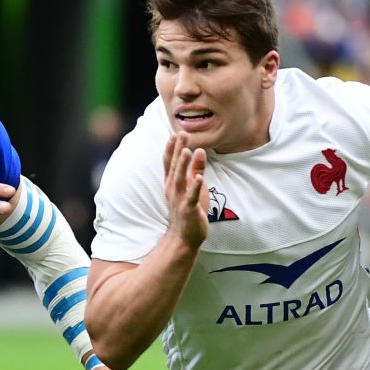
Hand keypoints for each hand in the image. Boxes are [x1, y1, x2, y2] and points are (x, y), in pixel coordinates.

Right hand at [163, 131, 209, 251]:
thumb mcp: (193, 186)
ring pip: (180, 179)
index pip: (170, 162)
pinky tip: (200, 178)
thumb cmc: (189, 210)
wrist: (184, 237)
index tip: (176, 132)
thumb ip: (196, 169)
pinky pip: (192, 197)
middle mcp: (173, 189)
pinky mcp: (188, 210)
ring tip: (187, 150)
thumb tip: (200, 150)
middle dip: (177, 150)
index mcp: (173, 183)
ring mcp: (180, 199)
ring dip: (183, 164)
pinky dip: (195, 187)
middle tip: (181, 133)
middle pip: (174, 166)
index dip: (172, 147)